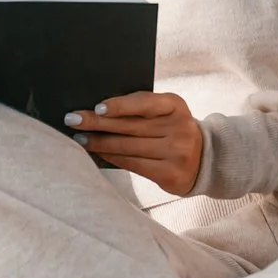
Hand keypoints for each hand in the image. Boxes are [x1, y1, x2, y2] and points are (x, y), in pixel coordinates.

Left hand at [66, 92, 204, 196]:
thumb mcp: (165, 113)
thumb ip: (140, 110)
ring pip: (127, 147)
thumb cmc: (172, 130)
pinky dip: (111, 158)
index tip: (97, 107)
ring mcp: (176, 152)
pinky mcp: (169, 174)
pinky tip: (98, 153)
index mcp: (175, 105)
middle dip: (97, 123)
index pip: (145, 103)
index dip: (120, 106)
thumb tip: (96, 113)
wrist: (205, 159)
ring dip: (99, 143)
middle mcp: (179, 128)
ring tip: (80, 139)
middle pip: (130, 126)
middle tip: (72, 120)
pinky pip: (132, 164)